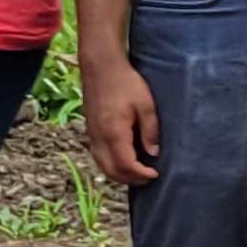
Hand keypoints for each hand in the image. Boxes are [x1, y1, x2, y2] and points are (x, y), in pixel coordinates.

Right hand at [83, 56, 161, 184]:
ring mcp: (92, 135)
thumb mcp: (146, 105)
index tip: (155, 174)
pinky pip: (98, 156)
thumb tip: (154, 153)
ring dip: (119, 175)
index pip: (126, 165)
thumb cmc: (126, 83)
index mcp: (114, 133)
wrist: (101, 67)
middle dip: (131, 179)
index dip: (141, 174)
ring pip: (102, 166)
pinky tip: (123, 161)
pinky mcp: (90, 130)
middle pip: (112, 171)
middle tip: (148, 178)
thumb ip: (150, 131)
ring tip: (137, 174)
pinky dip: (110, 165)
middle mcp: (99, 138)